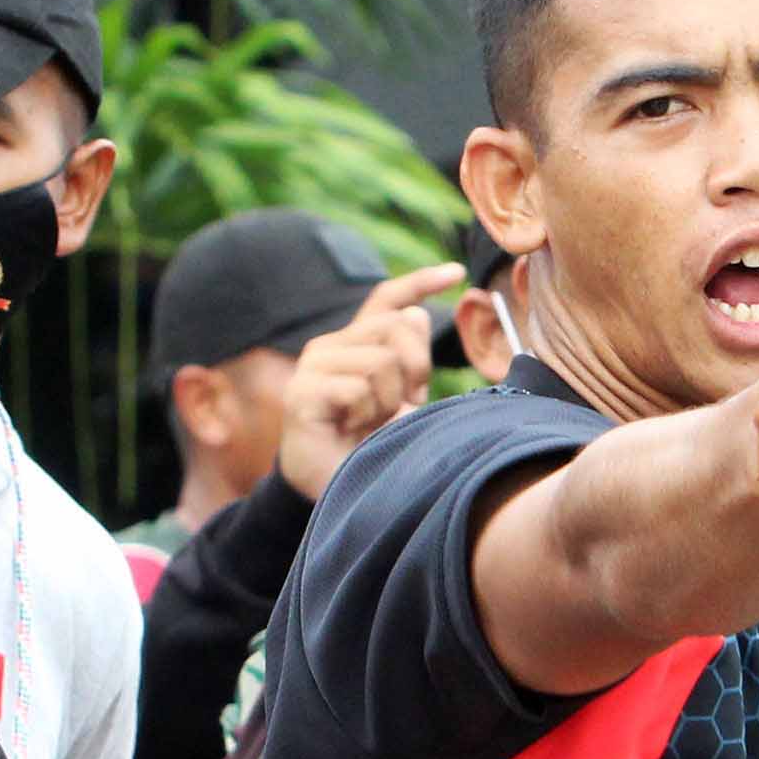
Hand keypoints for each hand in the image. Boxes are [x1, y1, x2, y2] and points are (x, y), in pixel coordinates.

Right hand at [278, 264, 461, 501]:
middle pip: (397, 328)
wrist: (336, 486)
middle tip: (399, 407)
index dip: (421, 282)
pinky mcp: (302, 391)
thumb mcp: (402, 400)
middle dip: (416, 370)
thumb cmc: (371, 445)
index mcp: (357, 343)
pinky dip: (367, 415)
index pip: (388, 300)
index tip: (456, 272)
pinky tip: (350, 430)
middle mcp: (331, 346)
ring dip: (389, 401)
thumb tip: (417, 314)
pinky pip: (358, 388)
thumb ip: (409, 359)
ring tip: (370, 423)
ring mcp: (313, 366)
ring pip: (381, 361)